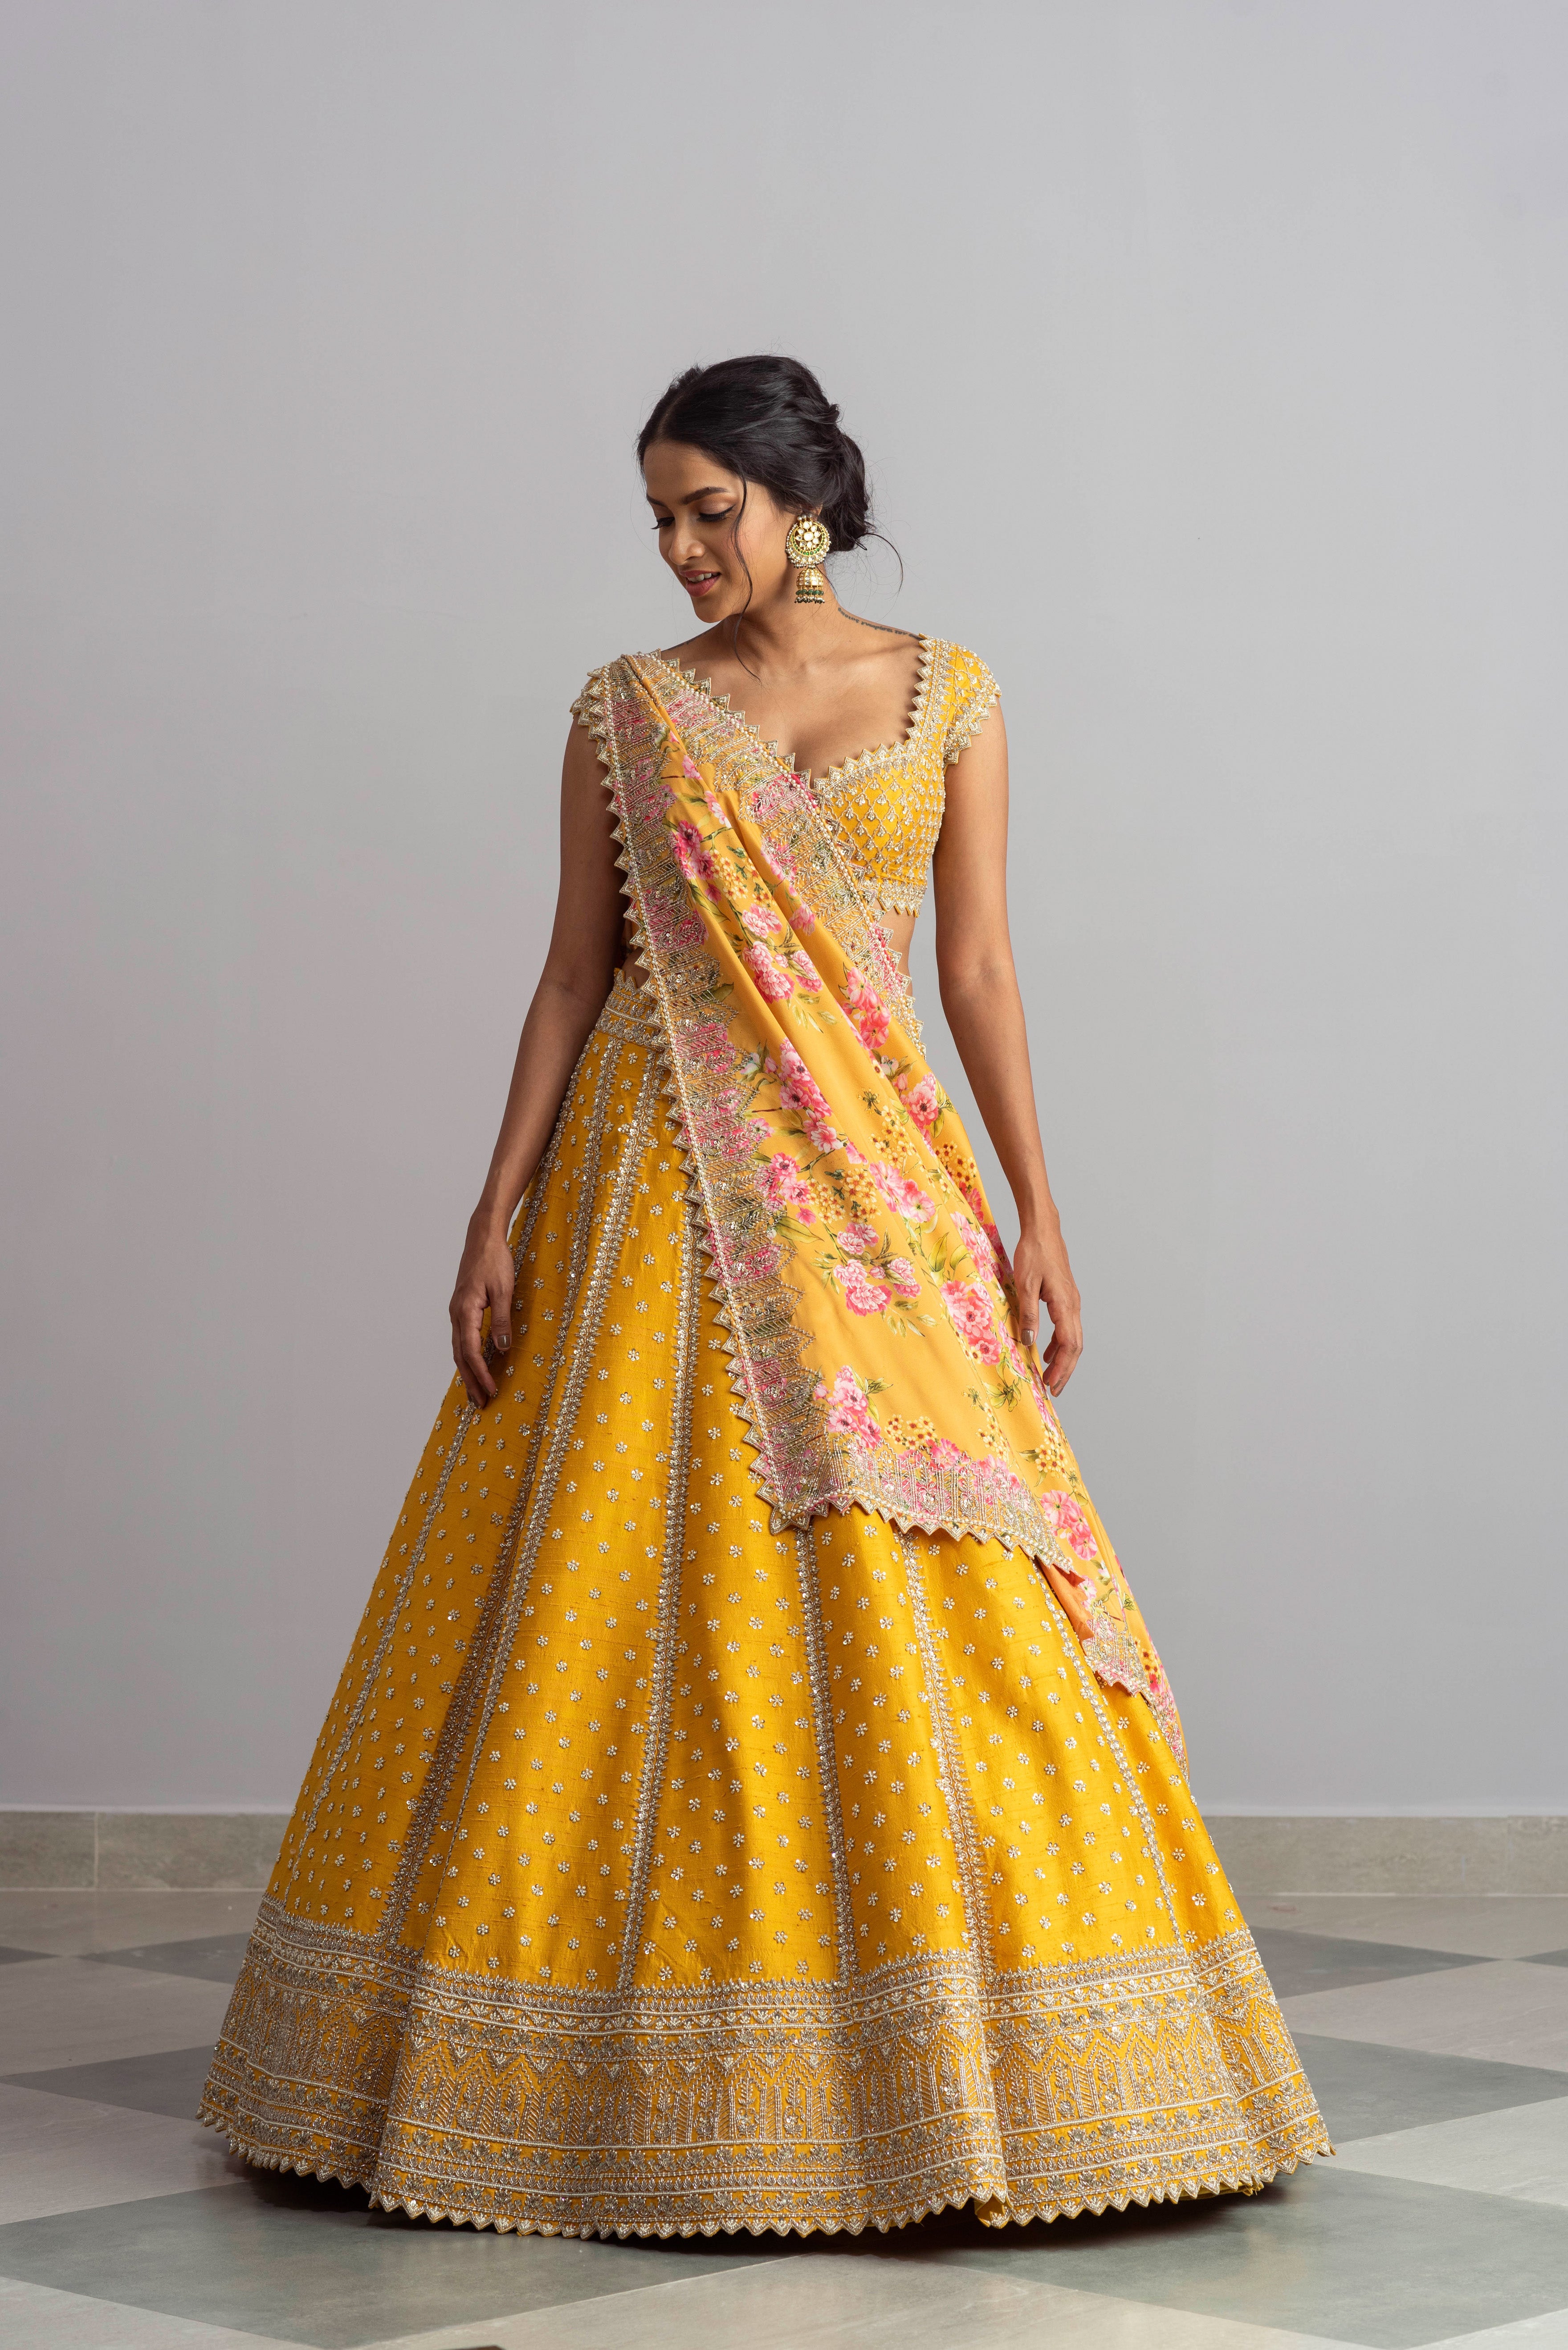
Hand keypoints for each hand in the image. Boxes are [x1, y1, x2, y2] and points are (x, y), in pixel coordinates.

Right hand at [449, 1215, 516, 1409]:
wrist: (482, 1238)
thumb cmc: (494, 1261)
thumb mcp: (504, 1290)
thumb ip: (502, 1320)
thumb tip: (502, 1349)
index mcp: (465, 1311)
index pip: (471, 1351)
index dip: (481, 1374)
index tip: (491, 1390)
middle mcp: (456, 1314)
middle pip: (460, 1356)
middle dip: (470, 1381)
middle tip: (479, 1404)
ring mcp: (456, 1312)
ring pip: (458, 1349)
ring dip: (467, 1372)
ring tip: (476, 1392)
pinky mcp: (461, 1309)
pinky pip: (461, 1339)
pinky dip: (466, 1356)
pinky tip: (474, 1365)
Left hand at [1013, 1226, 1081, 1396]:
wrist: (1043, 1230)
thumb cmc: (1033, 1253)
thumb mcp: (1025, 1285)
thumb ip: (1028, 1315)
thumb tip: (1029, 1342)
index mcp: (1065, 1305)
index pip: (1069, 1345)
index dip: (1061, 1368)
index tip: (1051, 1385)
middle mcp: (1073, 1305)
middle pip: (1075, 1346)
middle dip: (1065, 1370)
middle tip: (1053, 1389)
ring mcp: (1071, 1301)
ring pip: (1072, 1337)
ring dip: (1062, 1358)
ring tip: (1049, 1376)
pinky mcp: (1065, 1297)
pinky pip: (1066, 1327)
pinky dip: (1058, 1343)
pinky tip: (1045, 1350)